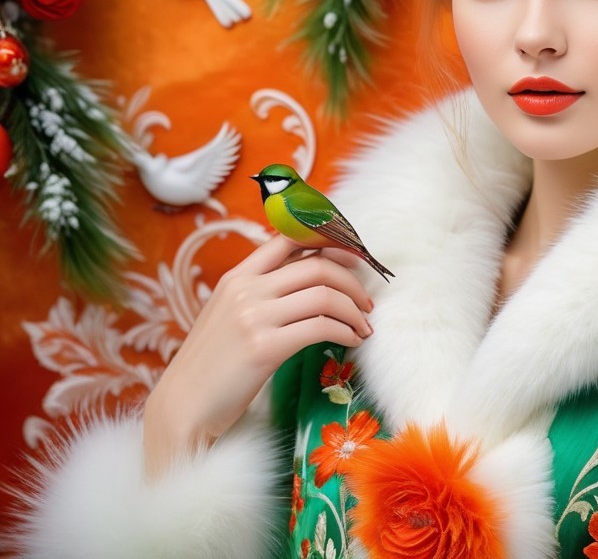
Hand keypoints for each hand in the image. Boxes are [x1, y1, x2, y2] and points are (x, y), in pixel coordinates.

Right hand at [143, 234, 373, 476]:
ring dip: (354, 310)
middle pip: (318, 265)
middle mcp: (246, 289)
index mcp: (238, 276)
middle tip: (367, 301)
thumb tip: (312, 277)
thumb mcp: (230, 313)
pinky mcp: (264, 348)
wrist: (183, 407)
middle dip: (353, 280)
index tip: (356, 256)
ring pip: (325, 295)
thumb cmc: (213, 364)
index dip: (330, 241)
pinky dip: (346, 331)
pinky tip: (352, 341)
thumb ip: (263, 291)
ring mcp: (254, 317)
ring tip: (363, 326)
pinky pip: (321, 327)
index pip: (290, 237)